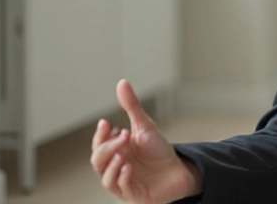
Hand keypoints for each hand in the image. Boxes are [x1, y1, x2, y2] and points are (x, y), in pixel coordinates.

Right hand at [90, 79, 201, 202]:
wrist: (179, 170)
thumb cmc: (159, 151)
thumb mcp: (145, 126)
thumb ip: (131, 107)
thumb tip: (122, 83)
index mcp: (116, 151)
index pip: (99, 144)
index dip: (100, 135)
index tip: (106, 122)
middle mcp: (116, 166)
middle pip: (98, 160)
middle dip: (107, 148)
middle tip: (122, 136)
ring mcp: (123, 181)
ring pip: (105, 177)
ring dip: (111, 166)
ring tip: (122, 155)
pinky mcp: (133, 194)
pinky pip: (121, 189)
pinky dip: (122, 178)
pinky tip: (129, 168)